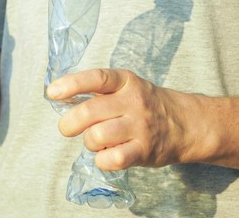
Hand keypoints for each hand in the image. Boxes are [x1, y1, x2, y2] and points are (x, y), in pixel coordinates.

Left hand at [47, 69, 200, 170]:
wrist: (186, 124)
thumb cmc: (146, 104)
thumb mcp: (126, 87)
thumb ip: (98, 90)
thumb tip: (59, 95)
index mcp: (126, 81)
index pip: (96, 78)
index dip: (71, 84)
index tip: (52, 92)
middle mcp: (133, 102)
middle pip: (90, 111)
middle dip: (69, 123)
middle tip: (66, 128)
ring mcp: (140, 127)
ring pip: (97, 136)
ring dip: (88, 142)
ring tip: (95, 141)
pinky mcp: (144, 151)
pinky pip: (112, 159)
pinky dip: (101, 160)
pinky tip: (106, 155)